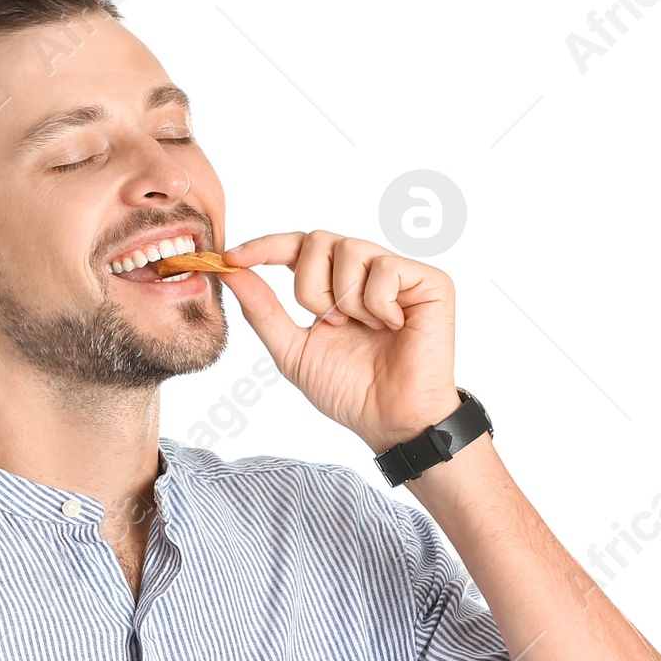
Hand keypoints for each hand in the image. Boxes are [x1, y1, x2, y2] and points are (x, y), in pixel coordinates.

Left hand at [214, 230, 460, 450]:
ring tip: (364, 328)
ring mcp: (397, 273)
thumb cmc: (348, 389)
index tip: (232, 257)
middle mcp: (364, 270)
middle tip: (330, 324)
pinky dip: (378, 304)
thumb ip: (263, 310)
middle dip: (311, 287)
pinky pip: (385, 269)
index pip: (295, 246)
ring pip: (349, 249)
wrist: (388, 419)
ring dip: (345, 299)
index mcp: (332, 284)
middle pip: (317, 240)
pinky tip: (392, 326)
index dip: (265, 246)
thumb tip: (231, 271)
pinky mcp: (429, 281)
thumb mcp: (292, 349)